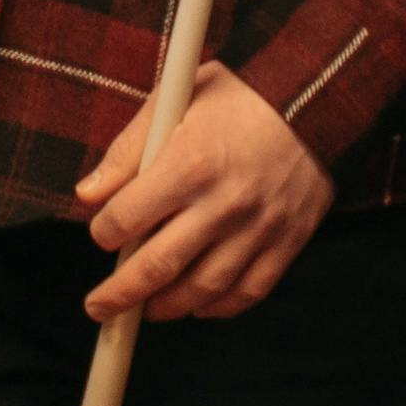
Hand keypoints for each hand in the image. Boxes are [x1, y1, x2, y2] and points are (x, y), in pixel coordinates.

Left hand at [74, 60, 332, 323]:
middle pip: (159, 266)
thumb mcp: (177, 99)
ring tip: (146, 309)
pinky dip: (219, 307)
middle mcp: (223, 204)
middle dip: (120, 294)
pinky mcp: (287, 242)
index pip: (127, 217)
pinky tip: (197, 306)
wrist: (317, 98)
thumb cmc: (239, 96)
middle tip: (98, 307)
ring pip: (203, 288)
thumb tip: (87, 195)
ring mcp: (258, 228)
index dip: (104, 232)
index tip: (101, 235)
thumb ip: (128, 149)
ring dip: (167, 306)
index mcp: (189, 163)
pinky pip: (249, 291)